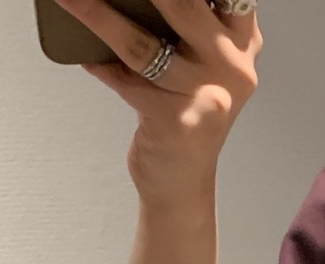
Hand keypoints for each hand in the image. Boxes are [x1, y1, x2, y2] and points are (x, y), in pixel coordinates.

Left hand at [53, 0, 262, 210]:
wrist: (182, 184)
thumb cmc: (184, 115)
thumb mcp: (198, 64)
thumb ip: (186, 25)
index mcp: (241, 43)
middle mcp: (232, 67)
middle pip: (184, 4)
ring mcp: (208, 95)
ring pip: (142, 43)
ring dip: (97, 15)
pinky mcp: (178, 121)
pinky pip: (126, 80)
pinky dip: (100, 65)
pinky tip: (83, 53)